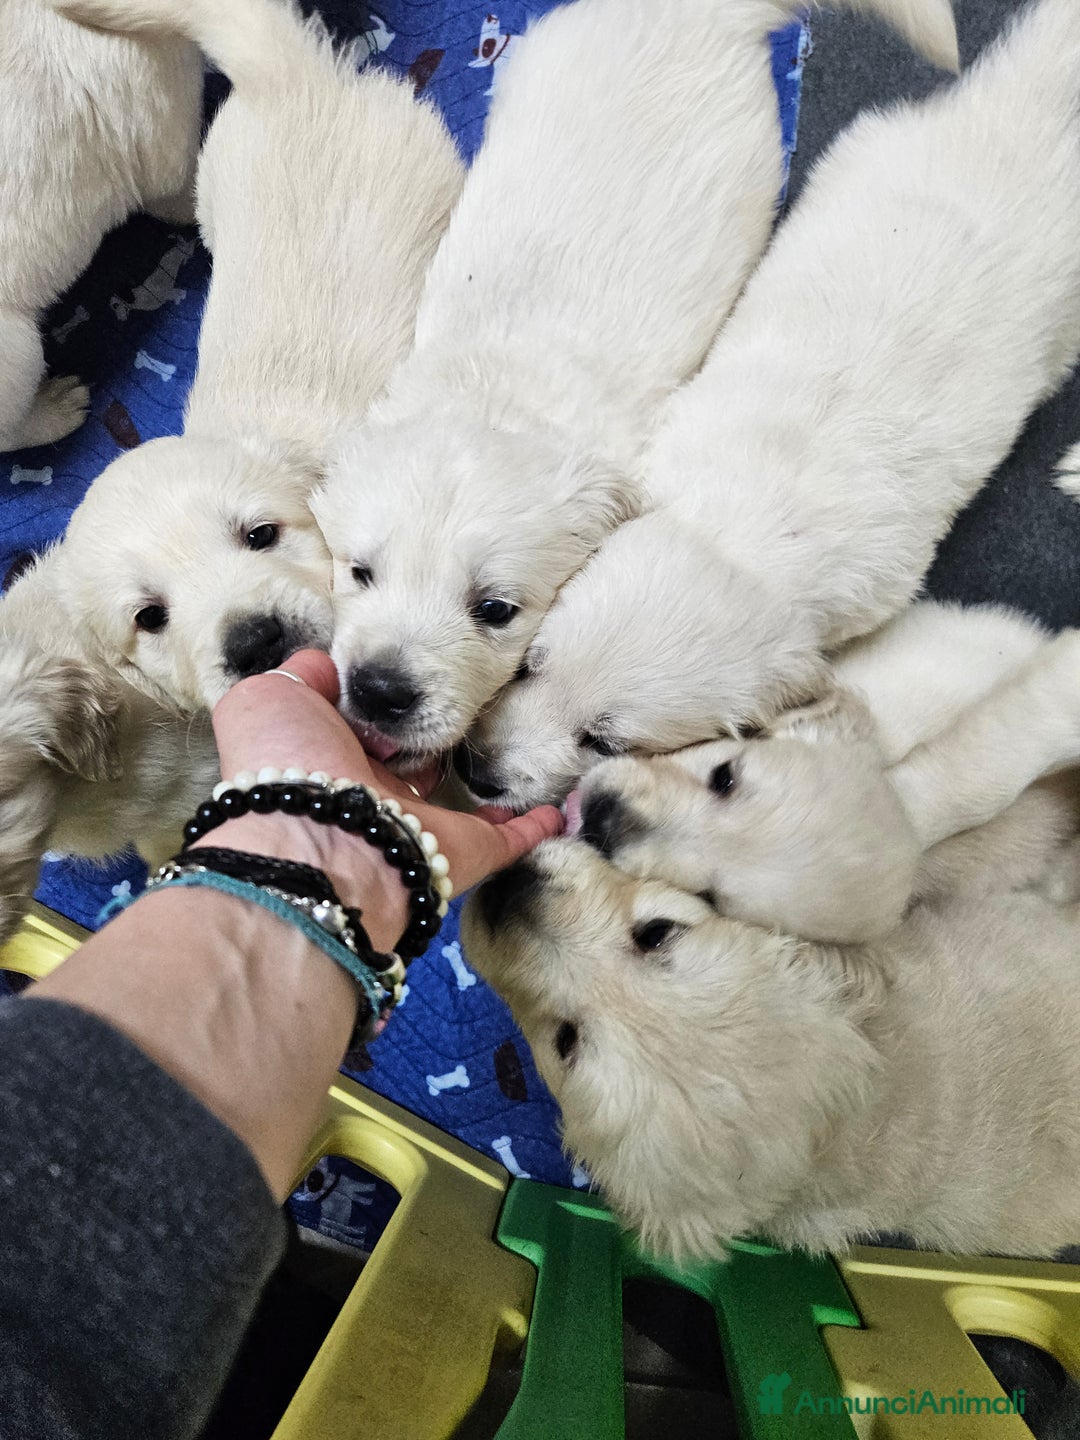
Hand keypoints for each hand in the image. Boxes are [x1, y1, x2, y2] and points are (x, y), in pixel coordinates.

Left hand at [201, 651, 562, 946]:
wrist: (314, 841)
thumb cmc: (287, 762)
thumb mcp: (270, 697)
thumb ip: (304, 675)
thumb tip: (334, 667)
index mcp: (326, 762)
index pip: (356, 732)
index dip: (376, 706)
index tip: (402, 677)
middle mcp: (370, 798)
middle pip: (406, 765)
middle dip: (426, 741)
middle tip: (456, 701)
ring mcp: (417, 829)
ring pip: (453, 802)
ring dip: (476, 782)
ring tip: (511, 749)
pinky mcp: (463, 853)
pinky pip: (506, 840)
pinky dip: (533, 828)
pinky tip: (557, 812)